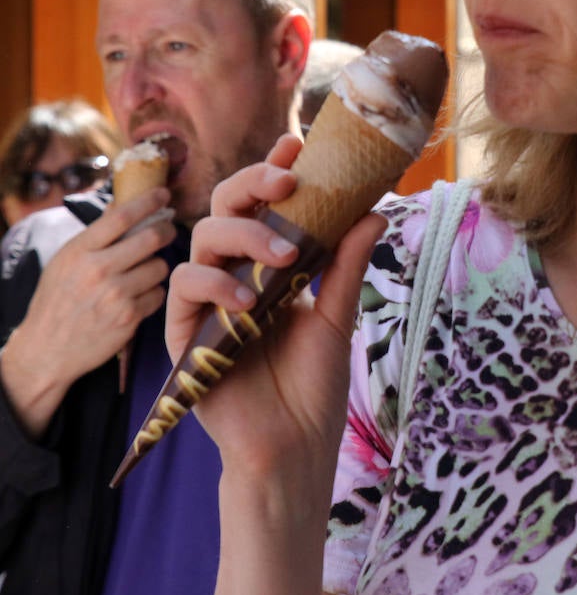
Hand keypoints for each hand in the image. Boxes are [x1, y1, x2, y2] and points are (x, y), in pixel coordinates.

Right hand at [0, 188, 176, 436]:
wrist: (46, 350)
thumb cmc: (57, 301)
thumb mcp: (65, 261)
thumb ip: (95, 235)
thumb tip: (123, 204)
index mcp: (80, 251)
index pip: (122, 216)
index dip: (149, 201)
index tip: (164, 194)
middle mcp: (98, 270)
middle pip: (151, 237)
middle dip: (166, 230)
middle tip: (168, 230)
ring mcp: (116, 295)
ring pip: (160, 266)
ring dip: (156, 268)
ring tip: (142, 274)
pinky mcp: (129, 317)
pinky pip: (159, 294)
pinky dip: (153, 294)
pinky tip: (138, 298)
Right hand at [166, 134, 384, 484]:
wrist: (293, 448)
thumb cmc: (314, 385)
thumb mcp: (338, 316)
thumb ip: (347, 264)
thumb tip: (374, 208)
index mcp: (272, 266)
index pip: (265, 206)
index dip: (273, 173)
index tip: (296, 146)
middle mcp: (237, 273)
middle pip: (226, 206)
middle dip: (253, 184)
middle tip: (287, 182)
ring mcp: (209, 299)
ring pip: (203, 236)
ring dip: (244, 235)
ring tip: (286, 258)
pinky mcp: (184, 329)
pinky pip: (184, 284)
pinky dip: (215, 281)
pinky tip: (249, 299)